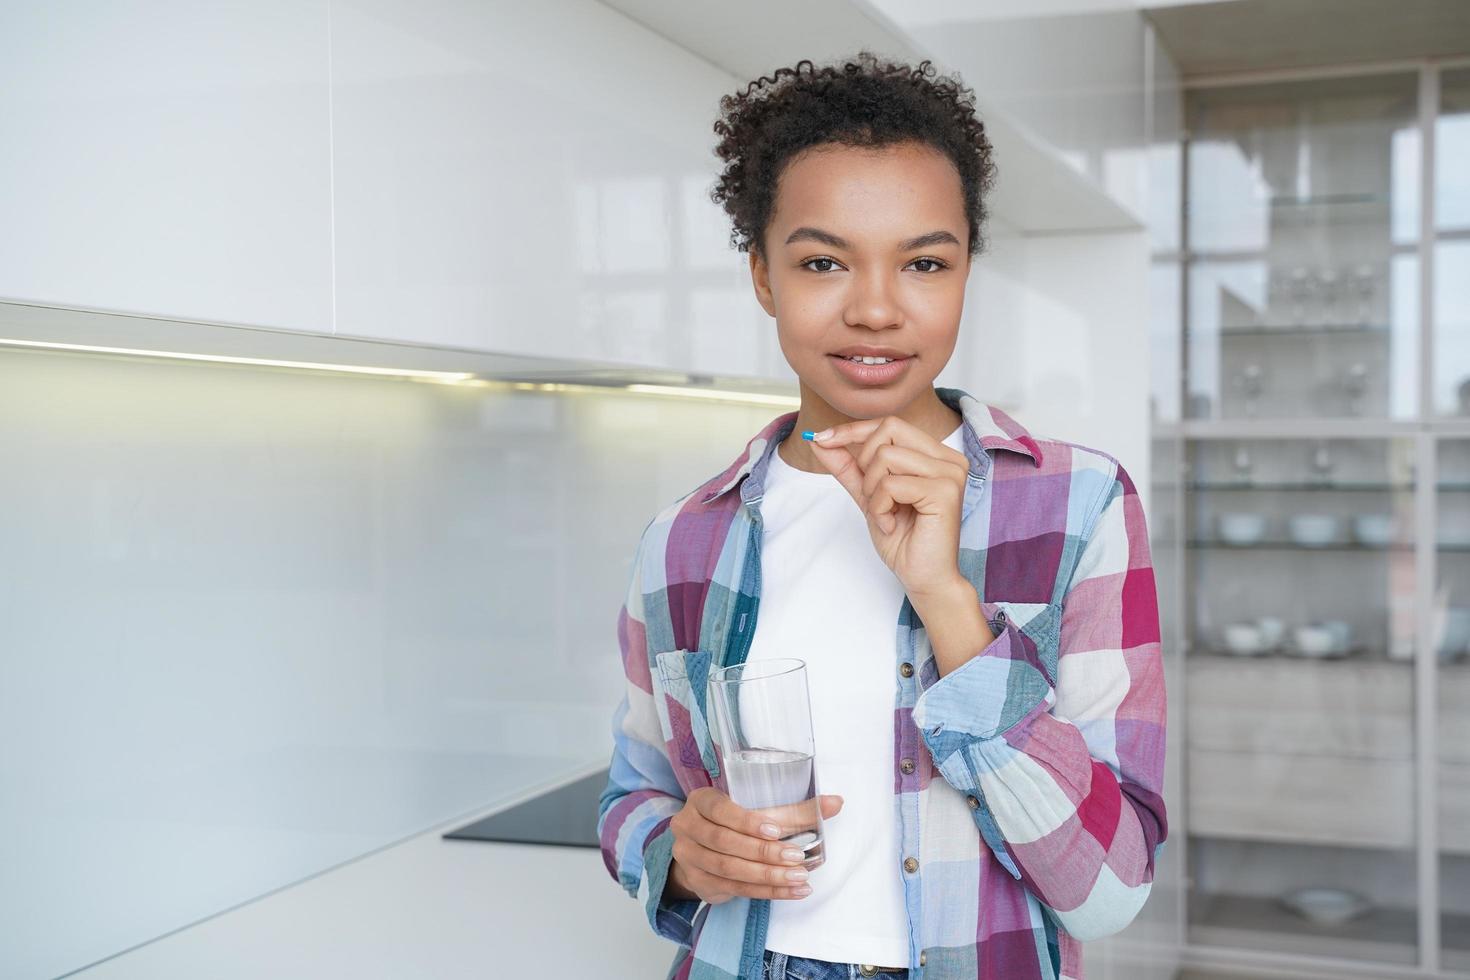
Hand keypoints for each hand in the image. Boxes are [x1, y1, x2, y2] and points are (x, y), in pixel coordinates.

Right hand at [666, 786, 843, 903]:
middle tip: (797, 857)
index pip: (720, 809)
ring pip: (729, 869)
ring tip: (799, 877)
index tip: (776, 831)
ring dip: (768, 876)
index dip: (747, 821)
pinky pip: (735, 890)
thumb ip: (793, 808)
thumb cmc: (733, 822)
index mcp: (700, 801)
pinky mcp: (700, 883)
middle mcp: (688, 827)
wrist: (701, 850)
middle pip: (725, 842)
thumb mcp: (755, 809)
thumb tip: (835, 803)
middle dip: (764, 852)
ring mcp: (689, 857)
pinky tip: (792, 891)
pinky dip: (767, 892)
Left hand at [807, 415, 968, 598]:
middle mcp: (949, 458)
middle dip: (865, 462)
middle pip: (889, 429)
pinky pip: (891, 484)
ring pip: (885, 456)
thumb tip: (819, 439)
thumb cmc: (904, 540)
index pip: (890, 423)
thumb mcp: (869, 496)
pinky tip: (891, 524)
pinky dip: (879, 506)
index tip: (822, 440)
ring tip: (885, 514)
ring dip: (872, 490)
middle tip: (873, 497)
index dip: (853, 430)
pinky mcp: (944, 492)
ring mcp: (950, 473)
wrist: (924, 579)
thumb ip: (848, 466)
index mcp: (936, 455)